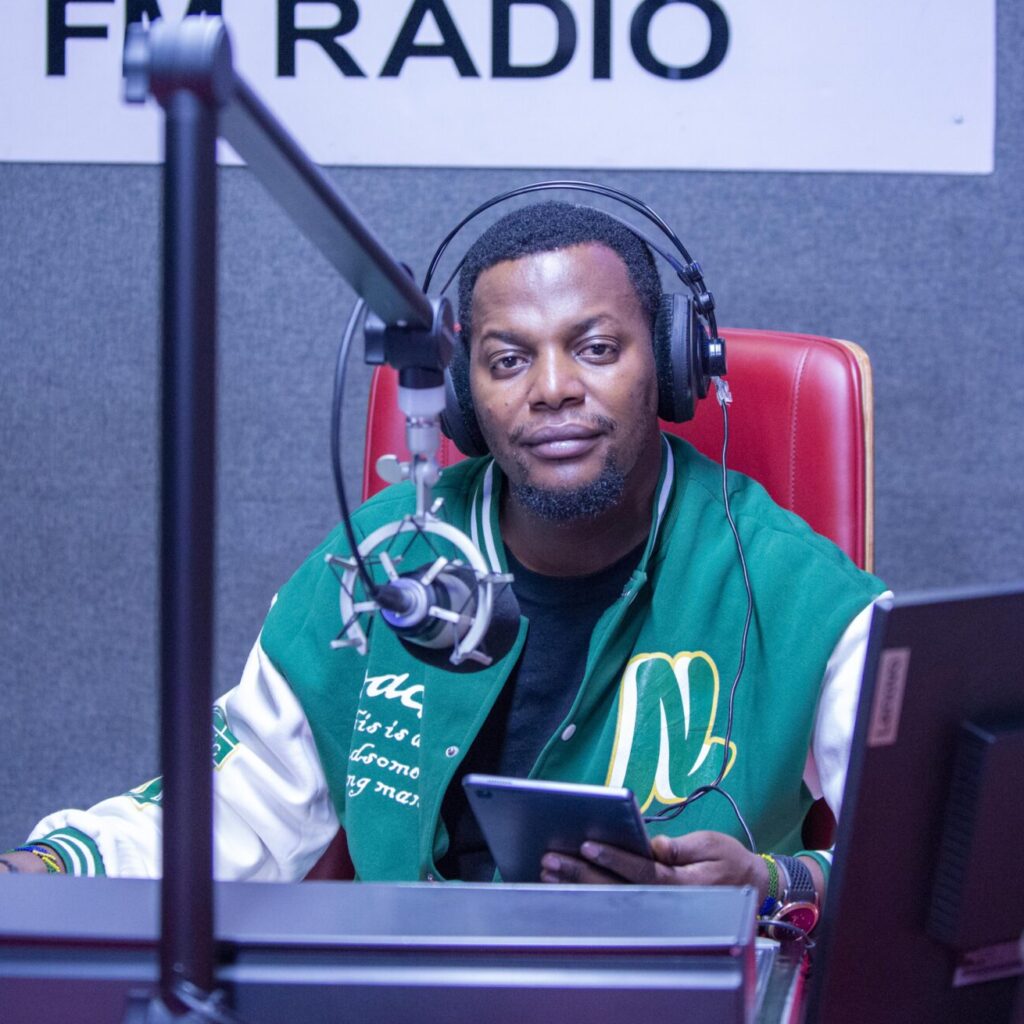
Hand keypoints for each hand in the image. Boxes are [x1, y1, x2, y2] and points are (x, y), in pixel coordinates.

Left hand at [540, 830, 768, 896]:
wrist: (748, 887)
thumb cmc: (728, 861)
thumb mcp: (711, 846)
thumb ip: (682, 847)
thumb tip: (653, 846)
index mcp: (678, 883)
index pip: (640, 870)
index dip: (613, 858)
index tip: (588, 846)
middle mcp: (662, 899)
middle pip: (615, 887)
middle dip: (581, 873)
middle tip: (551, 860)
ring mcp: (654, 906)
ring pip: (608, 897)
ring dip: (576, 884)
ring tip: (547, 871)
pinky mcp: (648, 905)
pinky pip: (613, 900)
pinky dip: (586, 892)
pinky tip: (562, 882)